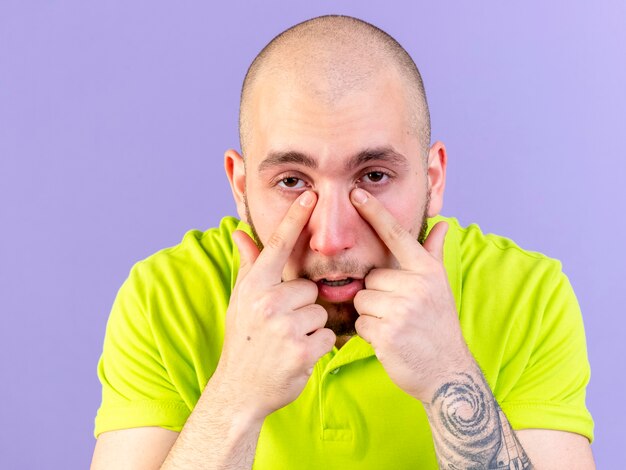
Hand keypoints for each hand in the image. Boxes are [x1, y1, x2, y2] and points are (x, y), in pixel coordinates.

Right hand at [213, 191, 335, 421]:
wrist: (240, 389)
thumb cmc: (244, 340)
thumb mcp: (241, 301)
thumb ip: (249, 266)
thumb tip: (240, 233)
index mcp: (254, 287)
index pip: (278, 246)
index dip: (295, 219)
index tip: (311, 195)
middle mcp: (267, 303)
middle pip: (310, 288)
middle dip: (303, 305)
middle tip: (284, 325)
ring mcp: (284, 328)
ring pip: (321, 312)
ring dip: (311, 327)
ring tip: (289, 340)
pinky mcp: (302, 351)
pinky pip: (327, 335)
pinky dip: (318, 346)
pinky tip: (298, 355)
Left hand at [350, 188, 473, 402]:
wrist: (446, 371)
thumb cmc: (438, 325)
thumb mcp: (440, 287)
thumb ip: (433, 254)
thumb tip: (443, 224)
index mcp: (426, 271)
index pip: (396, 236)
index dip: (374, 213)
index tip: (355, 193)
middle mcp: (416, 285)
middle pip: (370, 278)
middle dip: (377, 296)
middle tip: (399, 313)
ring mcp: (402, 309)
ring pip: (362, 300)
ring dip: (372, 316)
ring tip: (394, 326)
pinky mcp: (387, 332)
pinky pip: (360, 323)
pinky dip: (370, 334)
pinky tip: (389, 341)